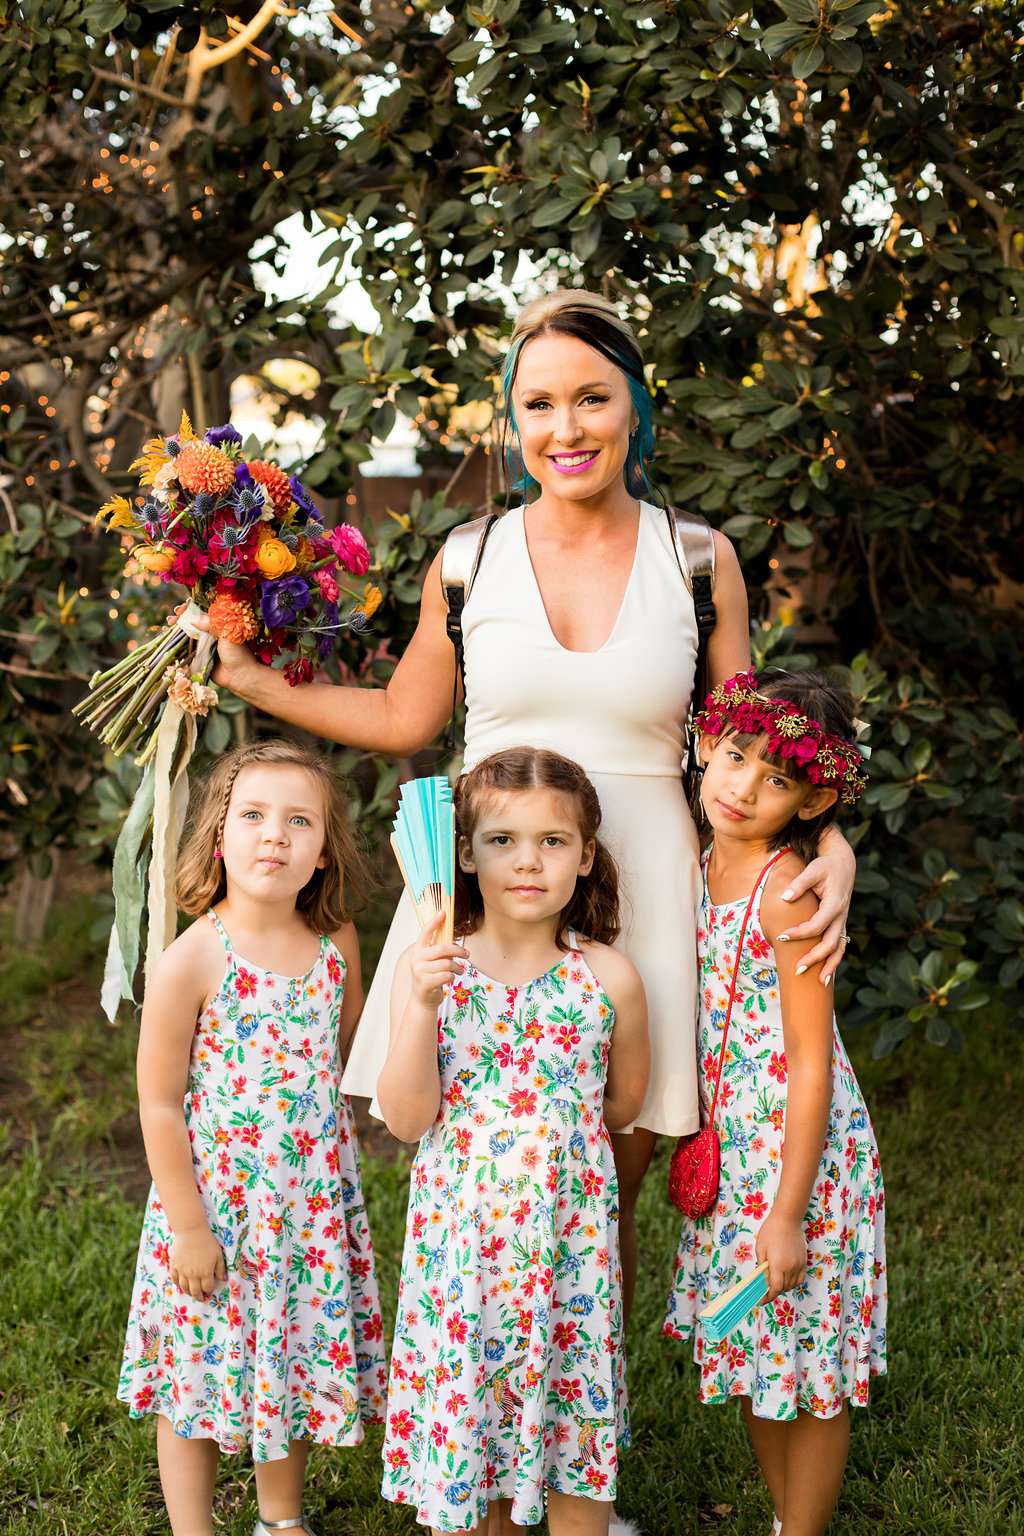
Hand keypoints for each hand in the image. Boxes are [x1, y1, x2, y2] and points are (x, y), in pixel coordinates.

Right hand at [168, 603, 256, 694]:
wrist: (240, 676)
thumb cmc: (238, 653)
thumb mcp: (227, 632)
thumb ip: (211, 623)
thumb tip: (192, 619)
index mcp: (219, 623)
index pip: (201, 611)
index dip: (190, 608)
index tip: (181, 609)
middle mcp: (210, 632)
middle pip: (191, 621)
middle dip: (180, 617)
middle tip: (172, 618)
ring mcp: (203, 644)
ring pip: (186, 633)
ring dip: (176, 629)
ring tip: (168, 625)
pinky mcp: (198, 656)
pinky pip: (185, 648)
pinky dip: (176, 643)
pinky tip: (168, 639)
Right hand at [169, 1223, 226, 1301]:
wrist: (191, 1231)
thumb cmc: (207, 1242)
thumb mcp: (218, 1254)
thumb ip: (220, 1269)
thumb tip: (223, 1279)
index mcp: (205, 1272)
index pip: (207, 1288)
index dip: (209, 1291)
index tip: (209, 1291)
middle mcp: (193, 1275)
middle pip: (195, 1292)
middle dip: (199, 1297)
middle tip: (201, 1298)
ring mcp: (182, 1271)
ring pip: (184, 1287)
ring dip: (188, 1292)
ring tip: (191, 1293)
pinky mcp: (174, 1266)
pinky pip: (174, 1279)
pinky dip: (177, 1284)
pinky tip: (181, 1284)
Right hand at [410, 914, 466, 1008]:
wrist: (422, 1001)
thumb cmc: (431, 977)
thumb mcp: (432, 962)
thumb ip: (438, 951)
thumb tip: (454, 942)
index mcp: (418, 950)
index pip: (425, 932)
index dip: (434, 922)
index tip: (443, 912)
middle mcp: (416, 959)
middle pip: (442, 948)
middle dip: (458, 950)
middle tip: (467, 953)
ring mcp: (419, 971)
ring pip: (447, 963)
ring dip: (458, 967)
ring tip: (460, 970)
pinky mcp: (425, 983)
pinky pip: (447, 975)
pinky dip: (453, 977)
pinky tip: (451, 979)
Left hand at [755, 1210, 806, 1302]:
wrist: (787, 1219)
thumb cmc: (770, 1231)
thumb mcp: (760, 1248)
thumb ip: (762, 1266)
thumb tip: (762, 1280)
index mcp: (778, 1265)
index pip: (775, 1288)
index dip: (768, 1297)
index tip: (761, 1301)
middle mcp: (791, 1267)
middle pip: (783, 1288)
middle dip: (774, 1291)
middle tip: (765, 1290)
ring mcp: (799, 1265)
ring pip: (792, 1284)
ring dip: (783, 1287)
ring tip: (775, 1282)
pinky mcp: (804, 1261)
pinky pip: (800, 1278)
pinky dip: (793, 1282)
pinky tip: (786, 1278)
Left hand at [777, 833, 854, 984]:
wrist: (843, 864)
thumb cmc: (825, 866)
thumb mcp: (812, 870)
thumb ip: (799, 884)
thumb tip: (784, 898)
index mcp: (835, 904)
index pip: (817, 925)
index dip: (800, 933)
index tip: (782, 937)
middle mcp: (841, 916)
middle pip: (830, 943)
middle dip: (815, 958)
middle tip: (797, 969)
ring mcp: (842, 922)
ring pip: (839, 948)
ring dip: (829, 965)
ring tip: (819, 982)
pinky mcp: (840, 924)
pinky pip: (839, 946)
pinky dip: (834, 960)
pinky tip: (826, 975)